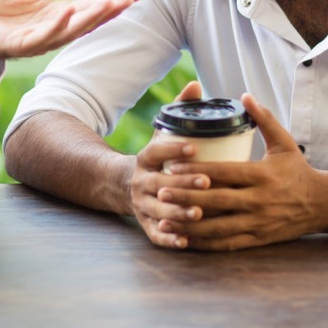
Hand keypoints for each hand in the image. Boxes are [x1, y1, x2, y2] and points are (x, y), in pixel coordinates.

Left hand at [0, 0, 139, 84]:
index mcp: (57, 16)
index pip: (90, 9)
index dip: (112, 3)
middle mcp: (52, 30)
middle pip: (86, 22)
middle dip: (109, 11)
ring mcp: (37, 39)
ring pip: (69, 31)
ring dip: (89, 18)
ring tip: (108, 4)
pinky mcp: (18, 45)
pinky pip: (40, 37)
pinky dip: (55, 26)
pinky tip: (67, 12)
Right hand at [128, 81, 209, 248]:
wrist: (121, 185)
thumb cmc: (154, 157)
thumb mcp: (160, 134)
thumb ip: (178, 111)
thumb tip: (195, 85)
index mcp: (145, 159)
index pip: (156, 152)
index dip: (173, 151)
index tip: (194, 149)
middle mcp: (140, 183)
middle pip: (159, 184)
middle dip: (182, 184)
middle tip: (206, 182)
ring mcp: (141, 205)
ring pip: (158, 211)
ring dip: (178, 213)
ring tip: (199, 213)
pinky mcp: (145, 225)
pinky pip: (155, 235)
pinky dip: (169, 239)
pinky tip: (186, 242)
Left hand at [156, 93, 318, 250]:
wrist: (322, 204)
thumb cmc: (298, 170)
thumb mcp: (285, 142)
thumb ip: (264, 119)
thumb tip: (245, 95)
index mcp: (262, 175)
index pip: (223, 172)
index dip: (196, 170)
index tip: (172, 167)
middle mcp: (258, 200)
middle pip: (216, 200)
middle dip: (185, 196)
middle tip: (159, 191)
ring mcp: (257, 222)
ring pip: (217, 227)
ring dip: (189, 225)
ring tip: (164, 218)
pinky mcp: (257, 239)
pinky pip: (227, 244)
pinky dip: (204, 244)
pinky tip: (184, 240)